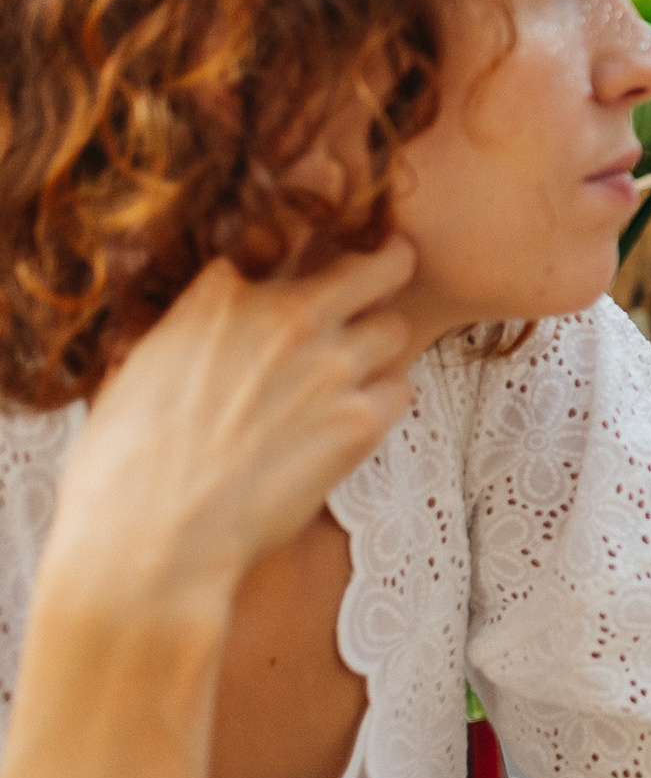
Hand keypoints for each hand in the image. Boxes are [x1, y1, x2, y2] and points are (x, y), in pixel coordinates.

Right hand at [47, 243, 419, 603]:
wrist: (149, 543)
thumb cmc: (122, 468)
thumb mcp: (134, 369)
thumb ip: (182, 326)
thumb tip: (195, 314)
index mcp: (221, 293)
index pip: (290, 234)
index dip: (304, 251)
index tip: (314, 262)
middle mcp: (286, 315)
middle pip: (380, 263)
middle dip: (384, 271)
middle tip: (382, 287)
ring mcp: (330, 366)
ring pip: (396, 328)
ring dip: (378, 349)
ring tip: (349, 378)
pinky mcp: (359, 420)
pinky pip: (401, 389)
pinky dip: (382, 403)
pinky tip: (349, 424)